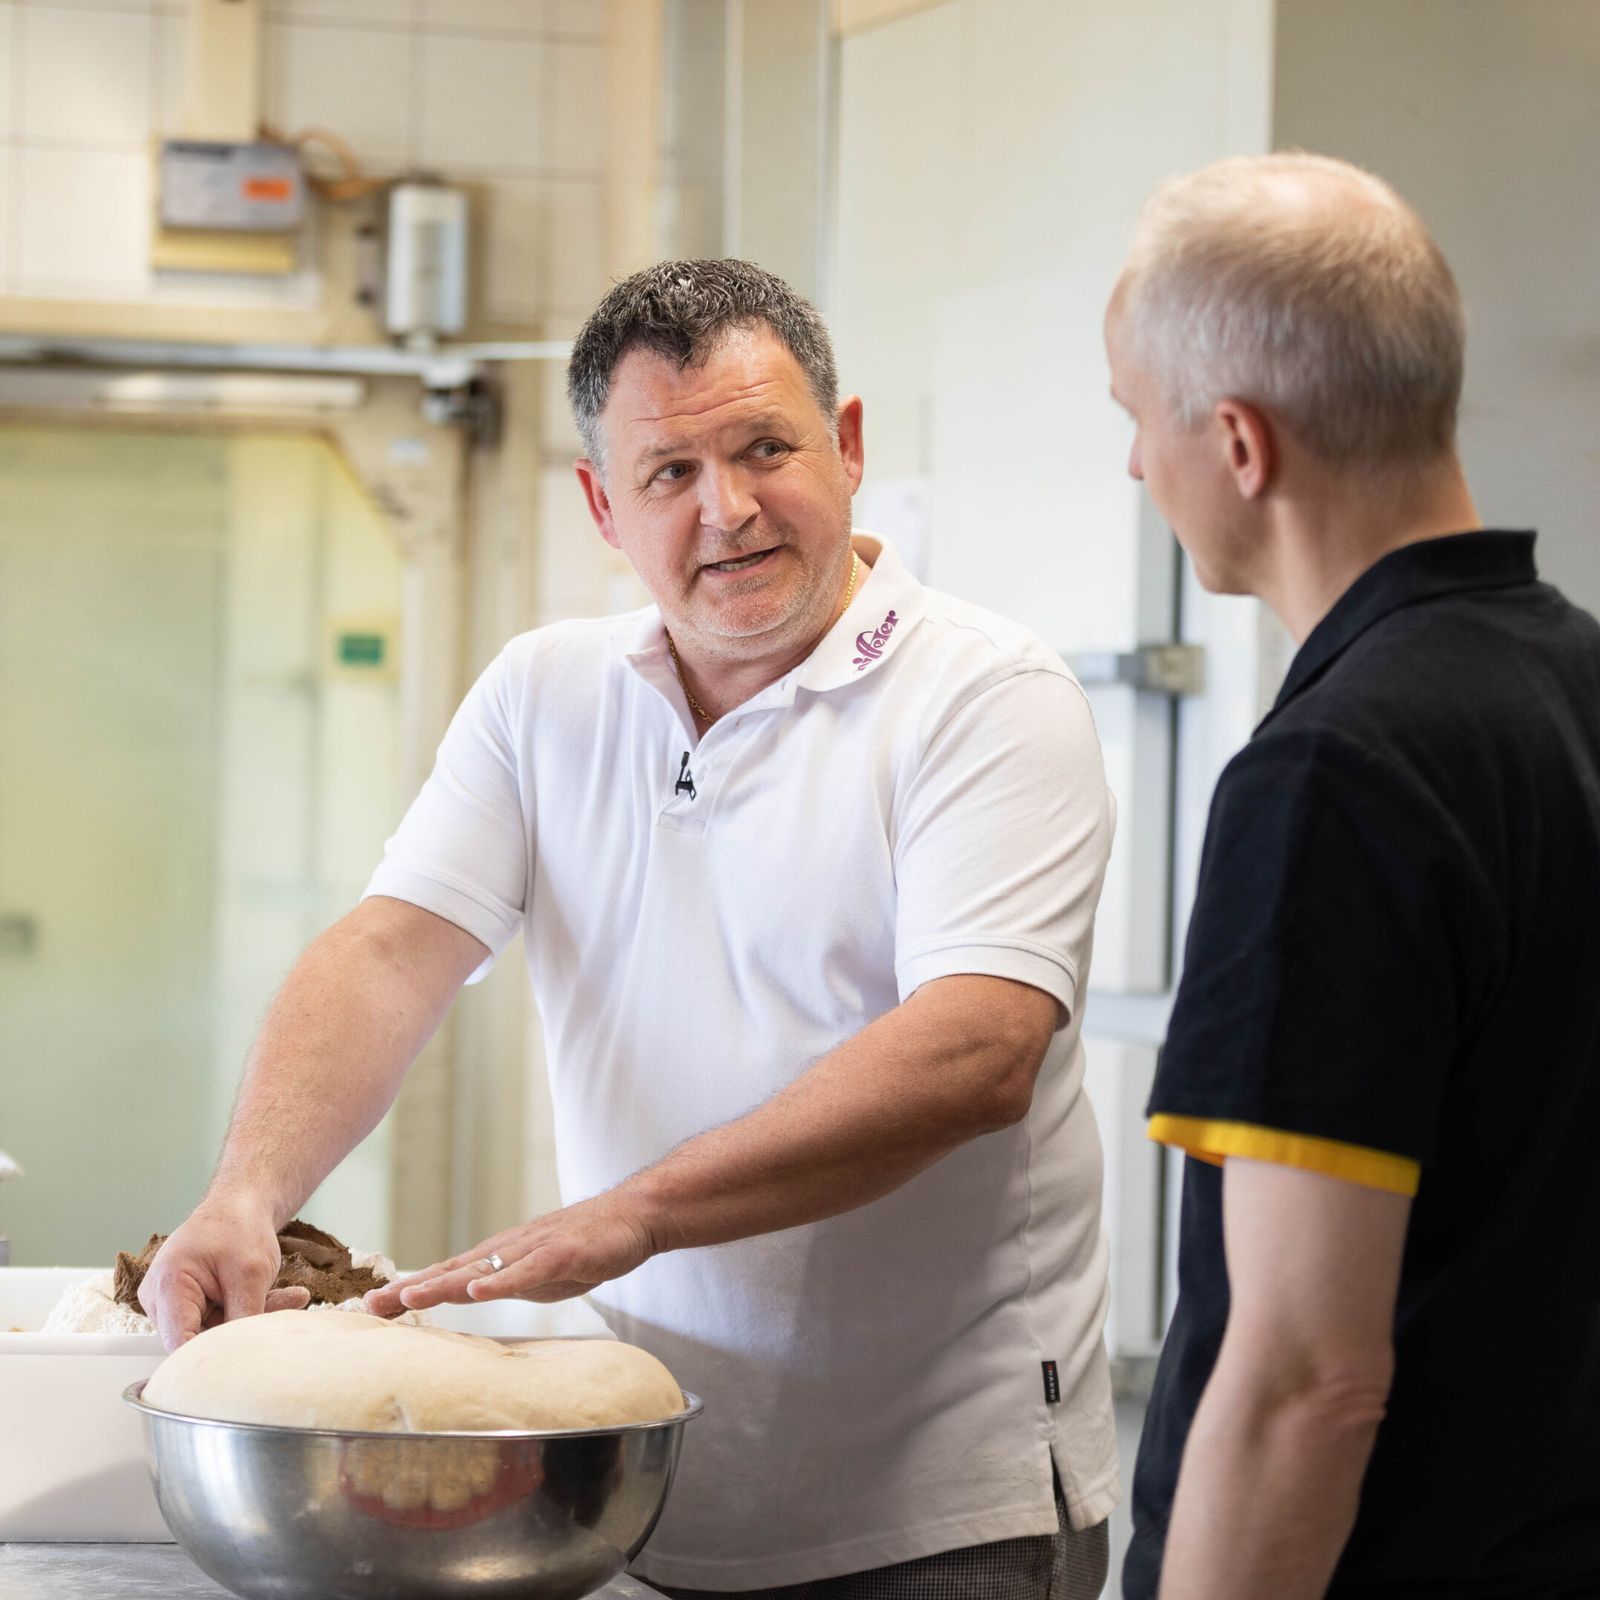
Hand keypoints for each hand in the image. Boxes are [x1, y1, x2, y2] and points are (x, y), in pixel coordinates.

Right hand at [138, 1195, 309, 1351]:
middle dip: (241, 1331)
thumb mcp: (251, 1273)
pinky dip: (245, 1313)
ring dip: (248, 1319)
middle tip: (286, 1308)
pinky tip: (275, 1296)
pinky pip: (215, 1324)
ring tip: (288, 1297)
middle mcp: (159, 1300)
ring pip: (210, 1333)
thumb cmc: (239, 1227)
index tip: (246, 1357)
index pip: (179, 1345)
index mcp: (168, 1287)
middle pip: (196, 1340)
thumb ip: (244, 1317)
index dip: (210, 1359)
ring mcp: (170, 1304)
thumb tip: (245, 1357)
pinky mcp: (185, 1307)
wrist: (238, 1206)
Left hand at [362, 1192, 657, 1315]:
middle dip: (409, 1290)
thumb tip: (472, 1298)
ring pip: (482, 1270)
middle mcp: (508, 1250)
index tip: (371, 1308)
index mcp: (499, 1257)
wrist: (631, 1216)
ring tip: (409, 1298)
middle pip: (451, 1272)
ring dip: (443, 1284)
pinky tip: (478, 1293)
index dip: (409, 1291)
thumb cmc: (585, 1246)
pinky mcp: (562, 1254)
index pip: (446, 1275)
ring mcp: (533, 1250)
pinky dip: (501, 1282)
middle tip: (368, 1307)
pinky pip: (527, 1272)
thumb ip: (505, 1284)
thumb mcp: (536, 1274)